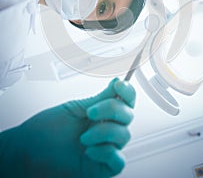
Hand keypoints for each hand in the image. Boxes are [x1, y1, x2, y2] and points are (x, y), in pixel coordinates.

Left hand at [0, 78, 135, 177]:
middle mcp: (106, 129)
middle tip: (89, 113)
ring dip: (103, 132)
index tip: (118, 85)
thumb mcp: (75, 108)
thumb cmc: (46, 130)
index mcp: (101, 113)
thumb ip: (100, 98)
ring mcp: (105, 147)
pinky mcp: (102, 167)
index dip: (127, 91)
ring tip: (83, 137)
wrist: (28, 151)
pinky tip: (89, 151)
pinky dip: (106, 152)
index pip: (126, 100)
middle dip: (111, 110)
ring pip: (124, 135)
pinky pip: (118, 160)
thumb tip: (118, 82)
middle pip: (128, 115)